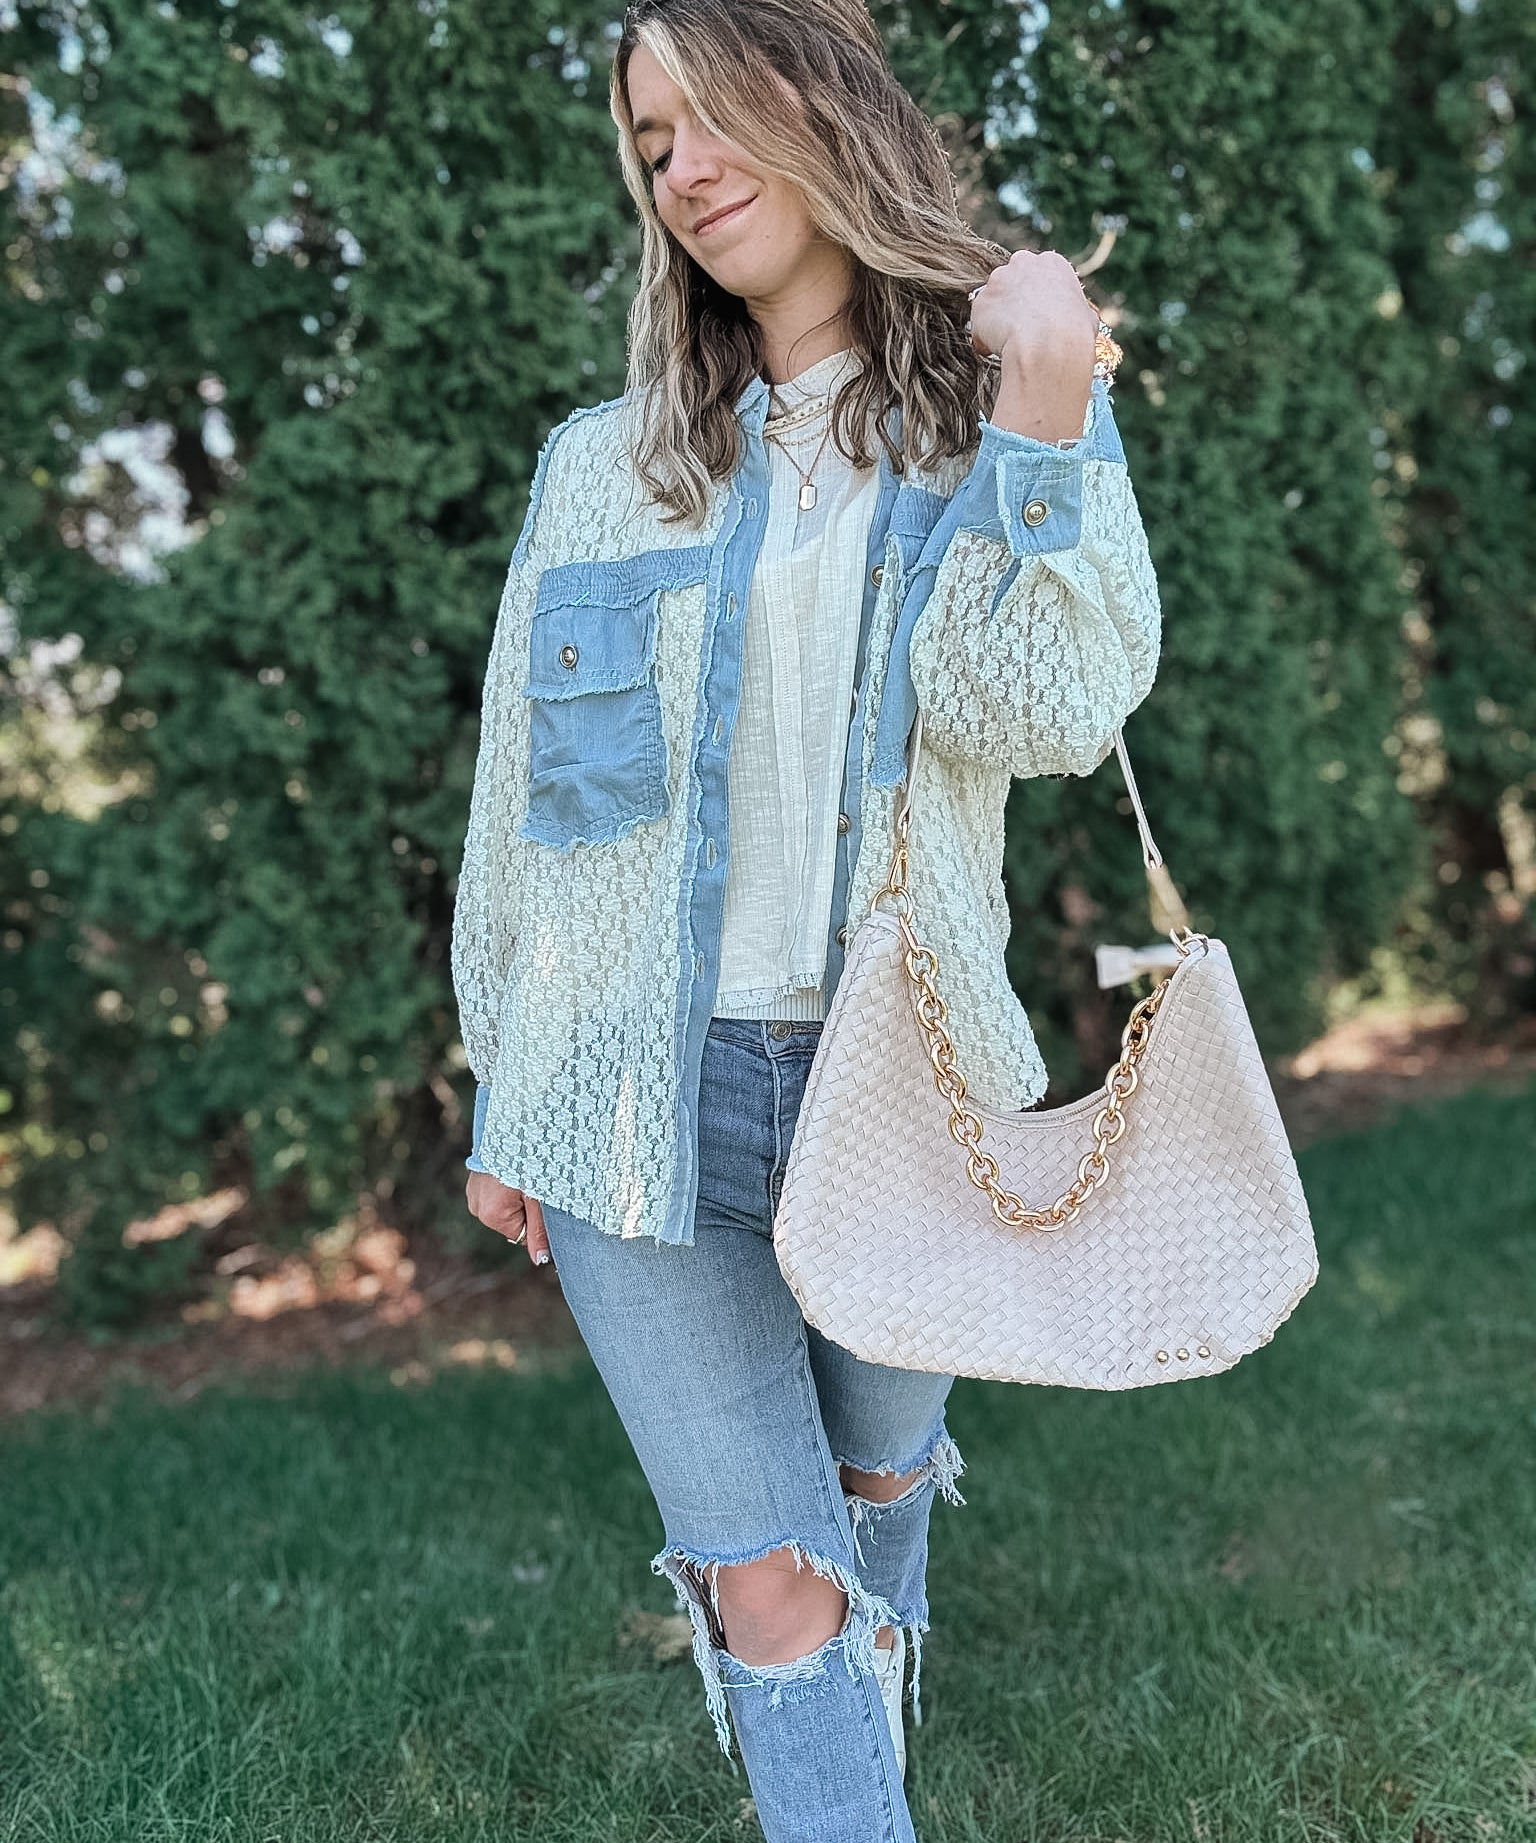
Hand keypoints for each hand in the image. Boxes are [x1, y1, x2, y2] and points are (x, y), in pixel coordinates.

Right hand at [466, 1171, 550, 1265]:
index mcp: (493, 1215)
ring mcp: (473, 1195)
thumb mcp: (539, 1198)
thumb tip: (539, 1261)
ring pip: (504, 1208)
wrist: (510, 1126)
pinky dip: (505, 1187)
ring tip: (522, 1173)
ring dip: (515, 1196)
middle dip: (525, 1207)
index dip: (536, 1219)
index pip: (522, 1235)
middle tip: (533, 1183)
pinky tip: (511, 1170)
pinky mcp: (473, 1184)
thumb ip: (539, 1231)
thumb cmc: (528, 1162)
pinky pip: (495, 1195)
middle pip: (512, 1222)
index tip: (540, 1198)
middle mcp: (478, 1209)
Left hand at [969, 250, 1099, 444]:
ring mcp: (998, 280)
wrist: (1047, 346)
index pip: (1037, 275)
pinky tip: (997, 350)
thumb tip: (1079, 322)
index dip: (1035, 297)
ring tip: (1009, 343)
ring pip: (993, 300)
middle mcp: (1022, 263)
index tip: (1037, 314)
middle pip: (1011, 280)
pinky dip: (984, 337)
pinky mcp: (980, 302)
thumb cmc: (1073, 334)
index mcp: (1052, 263)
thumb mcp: (1086, 317)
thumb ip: (1075, 311)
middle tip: (1019, 327)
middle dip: (1012, 301)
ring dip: (997, 318)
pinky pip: (979, 322)